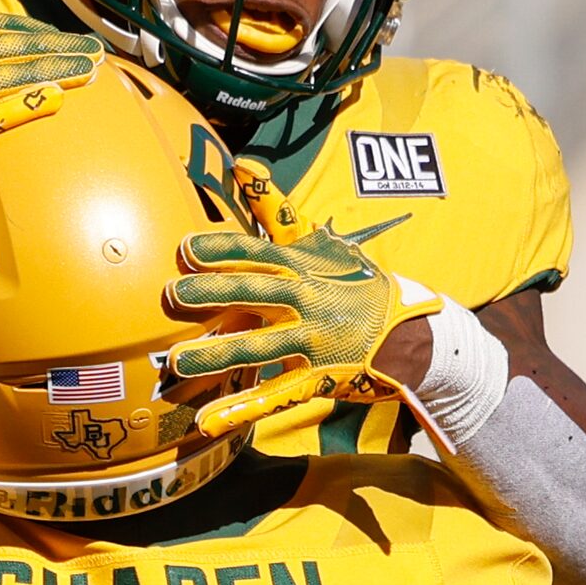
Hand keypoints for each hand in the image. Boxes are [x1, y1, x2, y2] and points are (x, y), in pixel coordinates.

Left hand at [167, 159, 442, 438]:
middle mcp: (307, 300)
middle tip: (172, 295)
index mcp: (304, 266)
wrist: (413, 335)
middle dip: (214, 293)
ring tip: (177, 362)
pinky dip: (242, 409)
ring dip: (218, 354)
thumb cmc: (358, 285)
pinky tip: (208, 420)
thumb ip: (276, 209)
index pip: (259, 251)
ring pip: (260, 347)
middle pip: (255, 293)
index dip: (222, 249)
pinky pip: (275, 395)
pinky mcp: (317, 378)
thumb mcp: (323, 243)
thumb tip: (243, 163)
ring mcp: (313, 341)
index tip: (185, 249)